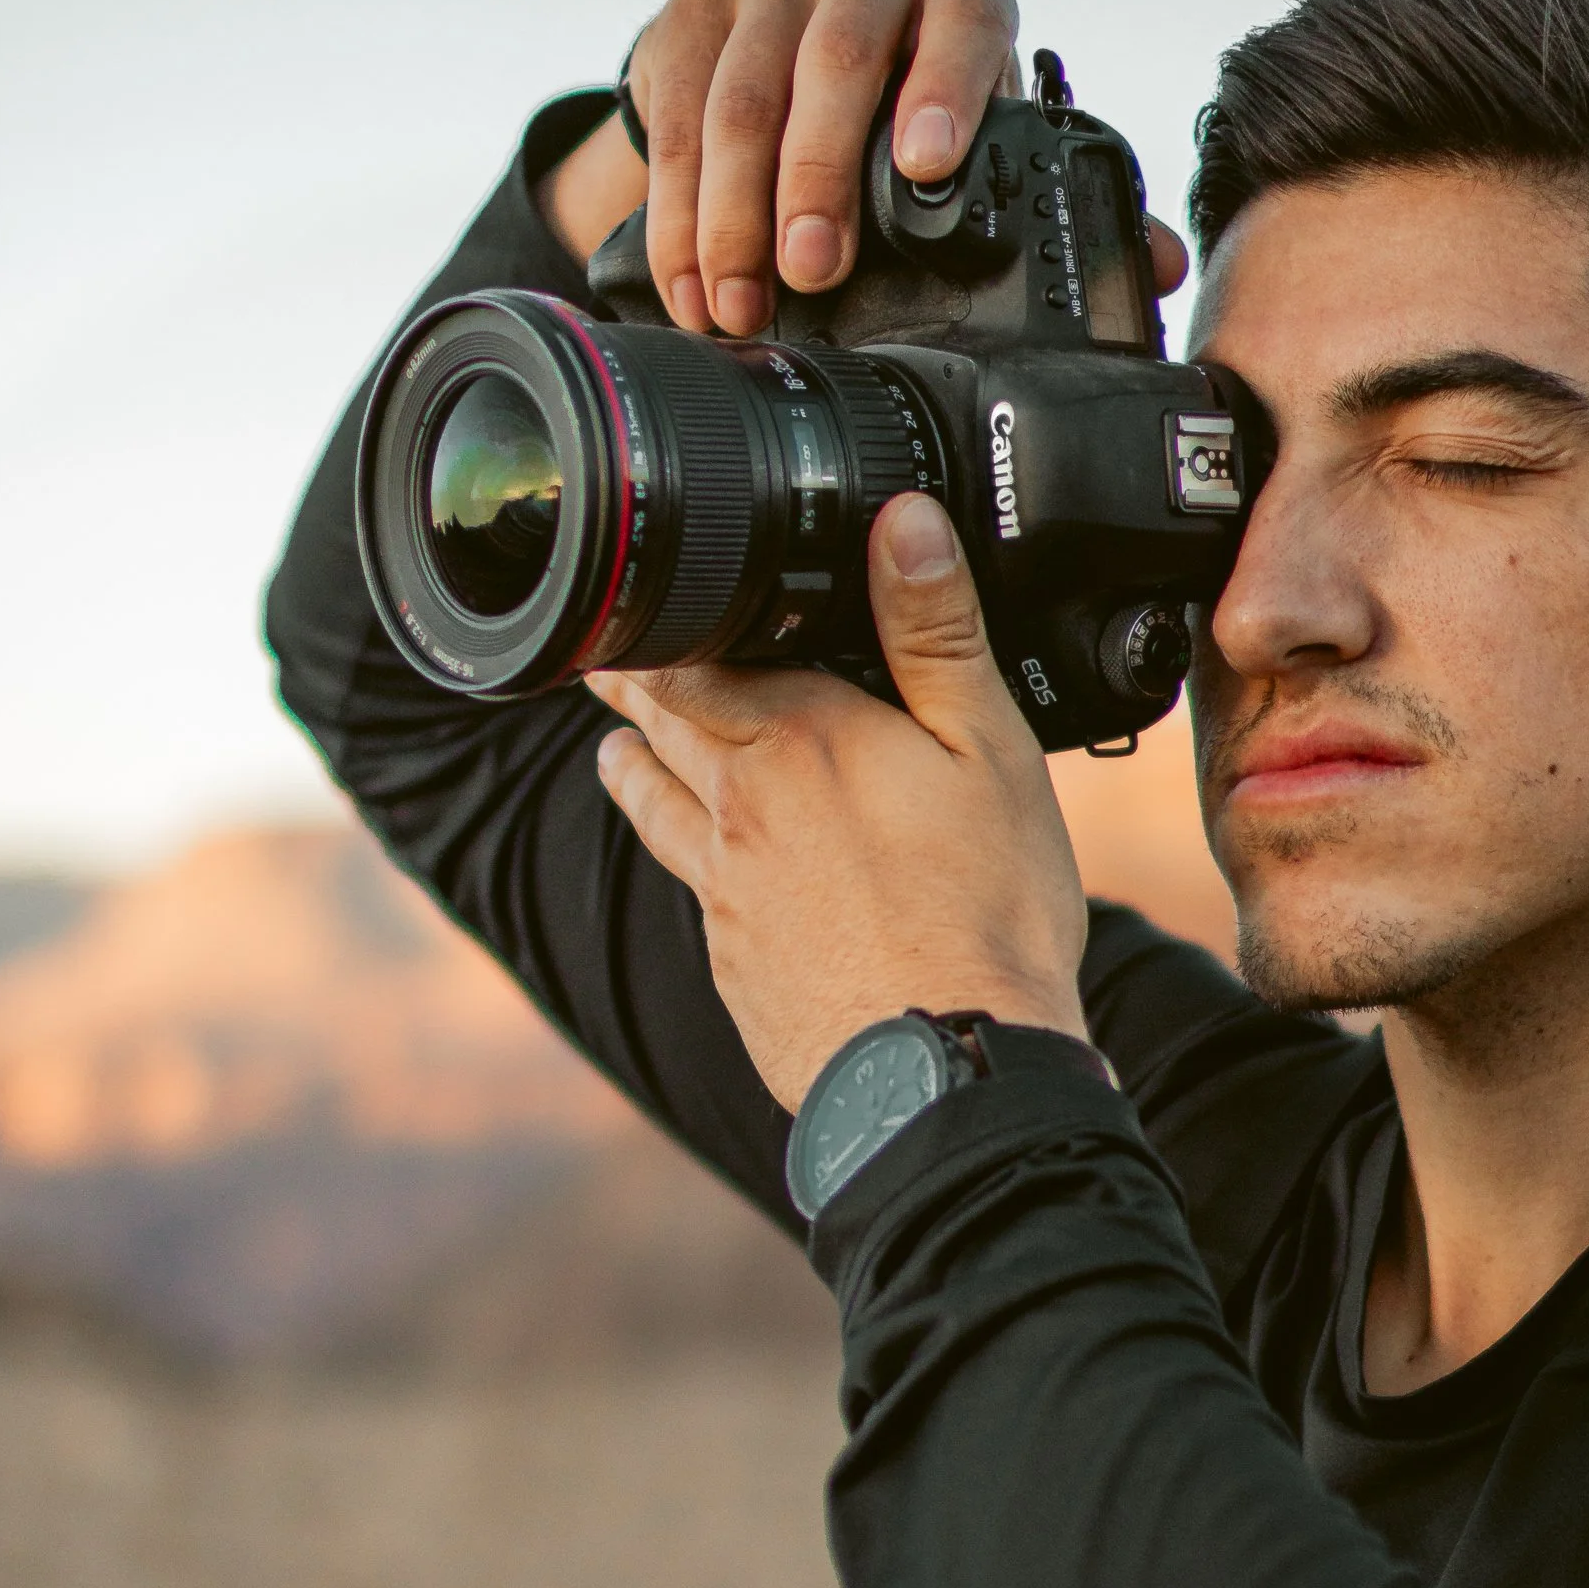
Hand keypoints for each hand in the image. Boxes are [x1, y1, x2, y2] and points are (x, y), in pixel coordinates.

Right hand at [539, 0, 1190, 329]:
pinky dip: (678, 212)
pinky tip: (692, 282)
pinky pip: (673, 113)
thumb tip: (1161, 266)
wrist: (795, 56)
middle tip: (810, 274)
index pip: (963, 18)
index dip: (944, 84)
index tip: (925, 164)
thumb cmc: (915, 114)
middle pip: (833, 60)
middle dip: (815, 177)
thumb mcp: (988, 143)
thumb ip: (1067, 200)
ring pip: (742, 93)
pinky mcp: (691, 7)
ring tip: (738, 305)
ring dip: (732, 213)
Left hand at [589, 495, 1090, 1111]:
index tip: (631, 604)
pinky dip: (686, 867)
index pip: (697, 660)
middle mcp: (739, 812)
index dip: (662, 628)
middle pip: (662, 728)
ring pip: (656, 814)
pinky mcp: (737, 969)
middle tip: (600, 663)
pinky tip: (700, 877)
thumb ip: (936, 632)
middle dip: (632, 688)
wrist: (946, 1069)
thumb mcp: (988, 751)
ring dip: (631, 771)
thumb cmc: (984, 912)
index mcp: (798, 739)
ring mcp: (727, 897)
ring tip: (611, 750)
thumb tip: (900, 518)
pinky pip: (696, 898)